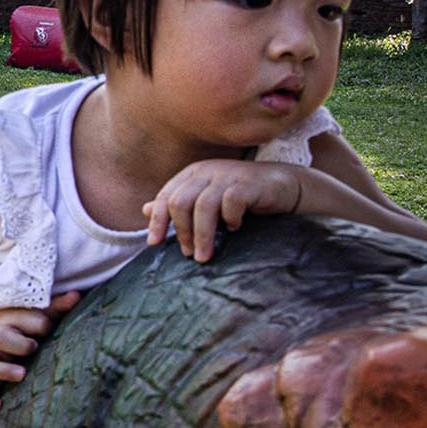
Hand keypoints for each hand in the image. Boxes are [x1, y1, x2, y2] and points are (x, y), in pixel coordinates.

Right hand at [0, 291, 82, 414]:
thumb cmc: (32, 325)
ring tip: (21, 374)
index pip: (18, 317)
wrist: (6, 337)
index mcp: (10, 319)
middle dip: (18, 343)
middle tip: (34, 347)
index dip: (34, 322)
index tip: (47, 326)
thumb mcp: (42, 314)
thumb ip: (58, 306)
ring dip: (1, 369)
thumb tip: (76, 295)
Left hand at [144, 160, 302, 261]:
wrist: (282, 186)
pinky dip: (229, 219)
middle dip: (181, 232)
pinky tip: (234, 229)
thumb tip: (144, 209)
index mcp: (191, 174)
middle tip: (189, 254)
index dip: (157, 220)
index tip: (154, 244)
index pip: (165, 197)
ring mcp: (227, 175)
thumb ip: (178, 205)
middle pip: (180, 202)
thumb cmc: (241, 196)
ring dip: (202, 235)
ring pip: (203, 206)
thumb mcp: (205, 200)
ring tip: (204, 256)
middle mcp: (206, 171)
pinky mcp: (248, 183)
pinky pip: (231, 202)